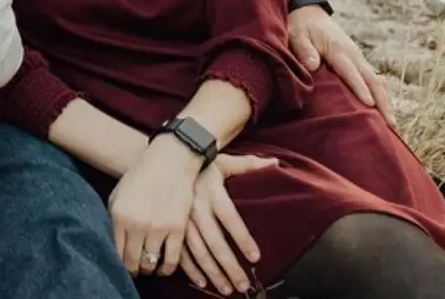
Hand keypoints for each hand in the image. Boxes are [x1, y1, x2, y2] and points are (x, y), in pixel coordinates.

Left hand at [107, 137, 198, 277]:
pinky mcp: (177, 228)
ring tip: (147, 266)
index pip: (115, 253)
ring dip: (148, 268)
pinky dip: (166, 269)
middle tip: (134, 268)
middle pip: (132, 263)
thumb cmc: (141, 177)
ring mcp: (158, 227)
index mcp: (119, 214)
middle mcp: (137, 224)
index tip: (121, 265)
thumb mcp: (118, 195)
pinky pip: (171, 260)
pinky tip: (163, 268)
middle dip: (132, 269)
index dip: (118, 264)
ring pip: (150, 263)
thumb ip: (113, 221)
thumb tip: (112, 247)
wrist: (170, 160)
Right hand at [180, 155, 277, 295]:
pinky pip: (181, 251)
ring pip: (198, 251)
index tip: (256, 257)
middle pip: (215, 242)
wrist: (169, 158)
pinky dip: (191, 268)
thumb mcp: (224, 161)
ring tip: (227, 289)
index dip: (243, 238)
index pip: (230, 219)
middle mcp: (196, 208)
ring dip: (212, 272)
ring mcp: (182, 220)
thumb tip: (275, 163)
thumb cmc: (202, 163)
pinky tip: (202, 281)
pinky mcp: (172, 227)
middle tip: (243, 285)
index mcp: (211, 192)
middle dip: (230, 266)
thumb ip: (249, 164)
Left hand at [287, 3, 396, 127]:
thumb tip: (312, 66)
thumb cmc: (300, 26)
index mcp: (338, 49)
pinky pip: (373, 80)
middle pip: (372, 80)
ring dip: (386, 102)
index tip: (369, 104)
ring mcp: (357, 58)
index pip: (351, 72)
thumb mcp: (296, 34)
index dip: (360, 88)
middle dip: (382, 102)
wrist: (308, 11)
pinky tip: (384, 113)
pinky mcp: (357, 62)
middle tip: (391, 125)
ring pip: (377, 82)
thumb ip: (304, 50)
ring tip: (392, 126)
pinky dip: (381, 95)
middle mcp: (353, 54)